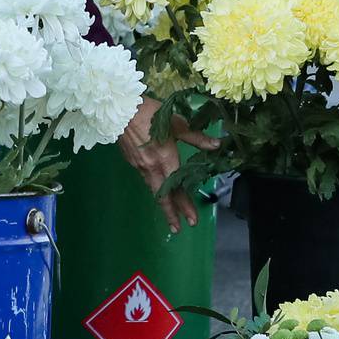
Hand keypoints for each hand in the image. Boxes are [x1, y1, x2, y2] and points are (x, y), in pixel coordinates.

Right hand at [117, 95, 218, 233]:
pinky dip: (155, 188)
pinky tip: (159, 189)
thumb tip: (217, 145)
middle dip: (172, 213)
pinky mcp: (132, 162)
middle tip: (179, 228)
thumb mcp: (178, 124)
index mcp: (165, 159)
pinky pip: (146, 179)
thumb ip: (197, 138)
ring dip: (163, 203)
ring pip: (154, 189)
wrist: (121, 109)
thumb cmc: (152, 113)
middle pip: (163, 196)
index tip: (192, 220)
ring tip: (171, 215)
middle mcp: (152, 167)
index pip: (177, 188)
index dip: (185, 205)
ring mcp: (140, 166)